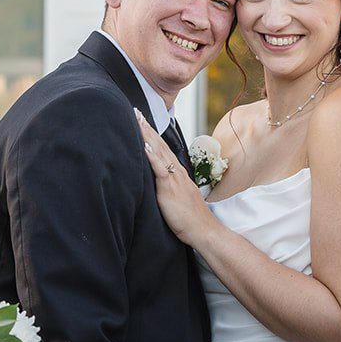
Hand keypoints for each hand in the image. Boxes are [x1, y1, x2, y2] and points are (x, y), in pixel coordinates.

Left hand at [134, 110, 214, 243]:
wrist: (204, 230)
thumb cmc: (191, 219)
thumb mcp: (179, 198)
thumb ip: (170, 188)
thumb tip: (161, 183)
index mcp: (178, 173)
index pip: (162, 149)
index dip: (151, 134)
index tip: (142, 121)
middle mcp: (176, 172)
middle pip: (159, 145)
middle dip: (147, 128)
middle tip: (135, 111)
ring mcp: (174, 178)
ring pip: (159, 152)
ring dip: (148, 136)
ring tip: (138, 120)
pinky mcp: (170, 188)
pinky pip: (160, 169)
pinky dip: (152, 156)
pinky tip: (145, 146)